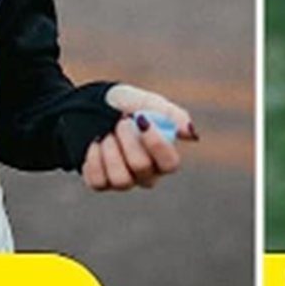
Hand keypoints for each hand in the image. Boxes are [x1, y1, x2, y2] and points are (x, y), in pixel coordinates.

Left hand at [80, 84, 194, 191]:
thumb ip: (171, 115)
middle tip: (121, 121)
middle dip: (128, 140)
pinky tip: (94, 143)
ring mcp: (124, 181)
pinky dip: (93, 158)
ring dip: (110, 150)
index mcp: (163, 155)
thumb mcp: (148, 102)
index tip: (142, 119)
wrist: (93, 106)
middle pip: (142, 168)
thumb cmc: (128, 105)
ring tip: (106, 133)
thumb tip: (191, 132)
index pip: (170, 163)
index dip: (156, 144)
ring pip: (120, 180)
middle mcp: (146, 174)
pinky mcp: (101, 183)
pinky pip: (98, 182)